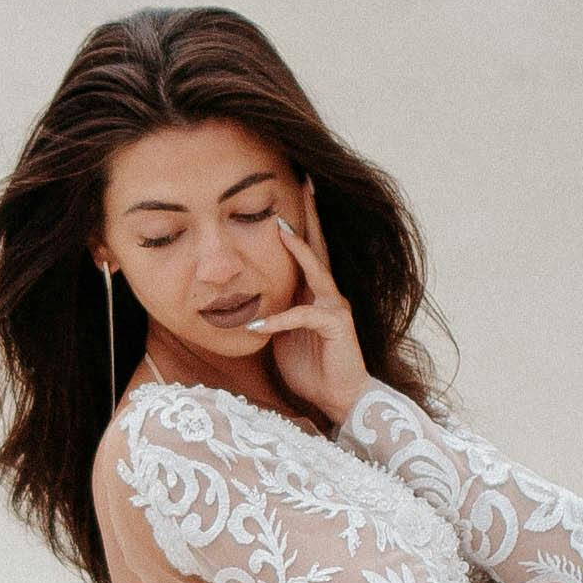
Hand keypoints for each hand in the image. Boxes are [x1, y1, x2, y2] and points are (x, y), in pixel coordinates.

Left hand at [255, 200, 369, 426]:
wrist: (340, 399)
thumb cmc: (310, 369)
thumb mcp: (281, 336)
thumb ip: (269, 314)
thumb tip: (242, 303)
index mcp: (312, 293)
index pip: (305, 252)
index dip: (296, 226)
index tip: (287, 197)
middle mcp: (327, 293)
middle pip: (317, 247)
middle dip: (310, 215)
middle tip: (305, 182)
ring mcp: (334, 307)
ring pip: (315, 269)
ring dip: (298, 248)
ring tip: (280, 226)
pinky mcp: (336, 326)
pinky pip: (302, 316)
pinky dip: (279, 320)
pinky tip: (258, 325)